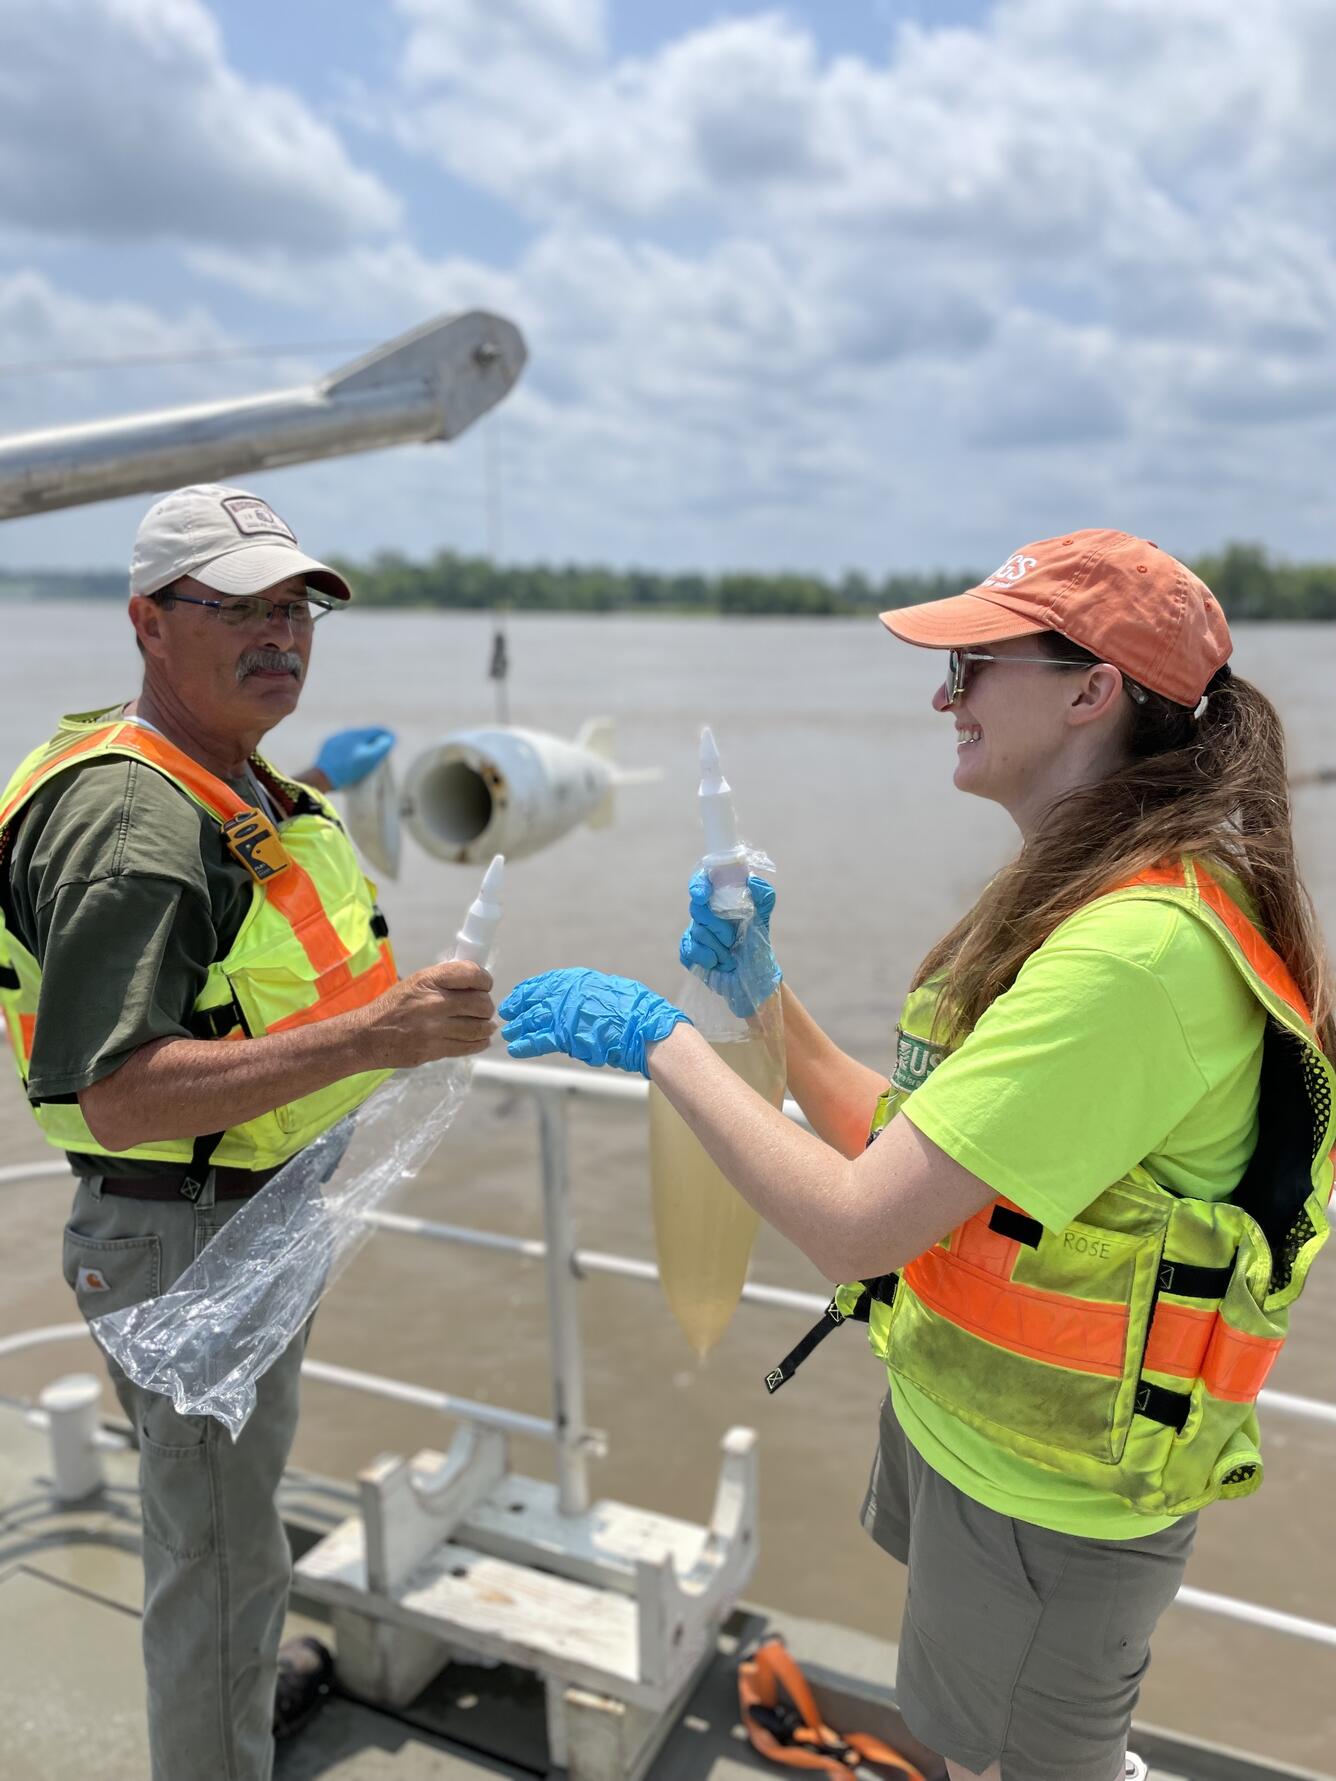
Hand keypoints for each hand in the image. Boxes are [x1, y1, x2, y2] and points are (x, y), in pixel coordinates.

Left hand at [315, 726, 396, 790]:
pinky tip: (350, 756)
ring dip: (361, 744)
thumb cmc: (349, 769)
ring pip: (353, 738)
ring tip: (365, 753)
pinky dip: (350, 748)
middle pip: (365, 734)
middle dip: (374, 740)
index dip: (387, 735)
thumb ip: (382, 748)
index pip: (377, 730)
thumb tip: (390, 738)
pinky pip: (343, 743)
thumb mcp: (369, 760)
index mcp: (358, 734)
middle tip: (381, 748)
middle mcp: (346, 732)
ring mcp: (336, 738)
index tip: (392, 740)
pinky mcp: (328, 745)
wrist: (323, 776)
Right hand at [362, 960, 495, 1067]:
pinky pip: (469, 1046)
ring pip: (479, 1027)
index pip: (472, 974)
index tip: (484, 986)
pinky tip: (479, 1039)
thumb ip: (445, 981)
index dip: (485, 980)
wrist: (368, 1035)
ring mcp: (435, 1029)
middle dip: (486, 1006)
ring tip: (484, 1025)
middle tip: (482, 1009)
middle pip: (481, 1003)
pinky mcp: (435, 1050)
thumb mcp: (416, 982)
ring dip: (486, 1026)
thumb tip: (477, 984)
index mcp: (429, 980)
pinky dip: (480, 1042)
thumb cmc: (394, 1005)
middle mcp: (434, 1003)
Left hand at [499, 969, 690, 1075]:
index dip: (528, 991)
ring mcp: (564, 1013)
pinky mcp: (565, 1035)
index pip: (544, 983)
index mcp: (578, 979)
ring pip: (532, 1019)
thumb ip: (589, 993)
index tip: (518, 996)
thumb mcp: (609, 989)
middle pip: (534, 1000)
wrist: (643, 1028)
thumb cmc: (635, 1010)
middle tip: (506, 1014)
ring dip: (518, 1027)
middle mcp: (567, 992)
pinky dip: (526, 1044)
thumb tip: (581, 998)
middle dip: (518, 1008)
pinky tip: (515, 1049)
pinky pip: (539, 1039)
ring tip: (508, 1033)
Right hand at [679, 871, 780, 1016]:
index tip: (703, 896)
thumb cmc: (758, 945)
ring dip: (717, 948)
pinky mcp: (690, 952)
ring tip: (730, 956)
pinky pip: (687, 950)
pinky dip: (704, 958)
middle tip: (732, 940)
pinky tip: (716, 963)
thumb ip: (763, 896)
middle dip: (716, 926)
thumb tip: (752, 880)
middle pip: (697, 910)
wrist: (754, 978)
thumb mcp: (764, 919)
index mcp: (721, 900)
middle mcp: (706, 913)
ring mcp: (696, 933)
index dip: (699, 885)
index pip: (702, 882)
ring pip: (695, 933)